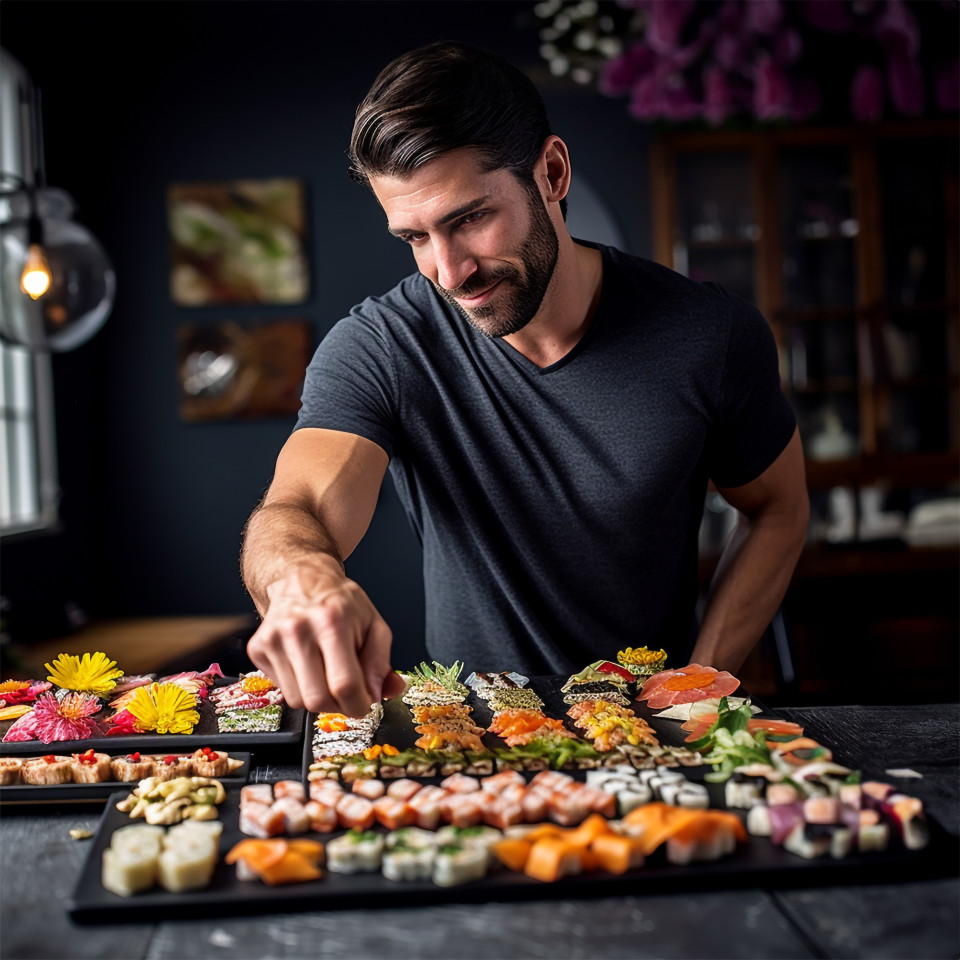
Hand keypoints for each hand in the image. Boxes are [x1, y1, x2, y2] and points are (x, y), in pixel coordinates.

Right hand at [246, 566, 404, 716]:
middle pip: (318, 699)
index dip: (359, 704)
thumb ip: (382, 662)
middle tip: (347, 694)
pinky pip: (282, 692)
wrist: (302, 582)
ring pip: (298, 701)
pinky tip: (307, 667)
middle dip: (339, 706)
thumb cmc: (341, 604)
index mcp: (332, 621)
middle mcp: (298, 630)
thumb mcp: (374, 625)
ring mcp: (273, 639)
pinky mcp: (257, 648)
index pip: (344, 684)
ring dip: (318, 698)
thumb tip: (381, 693)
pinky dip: (300, 688)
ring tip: (326, 674)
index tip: (365, 704)